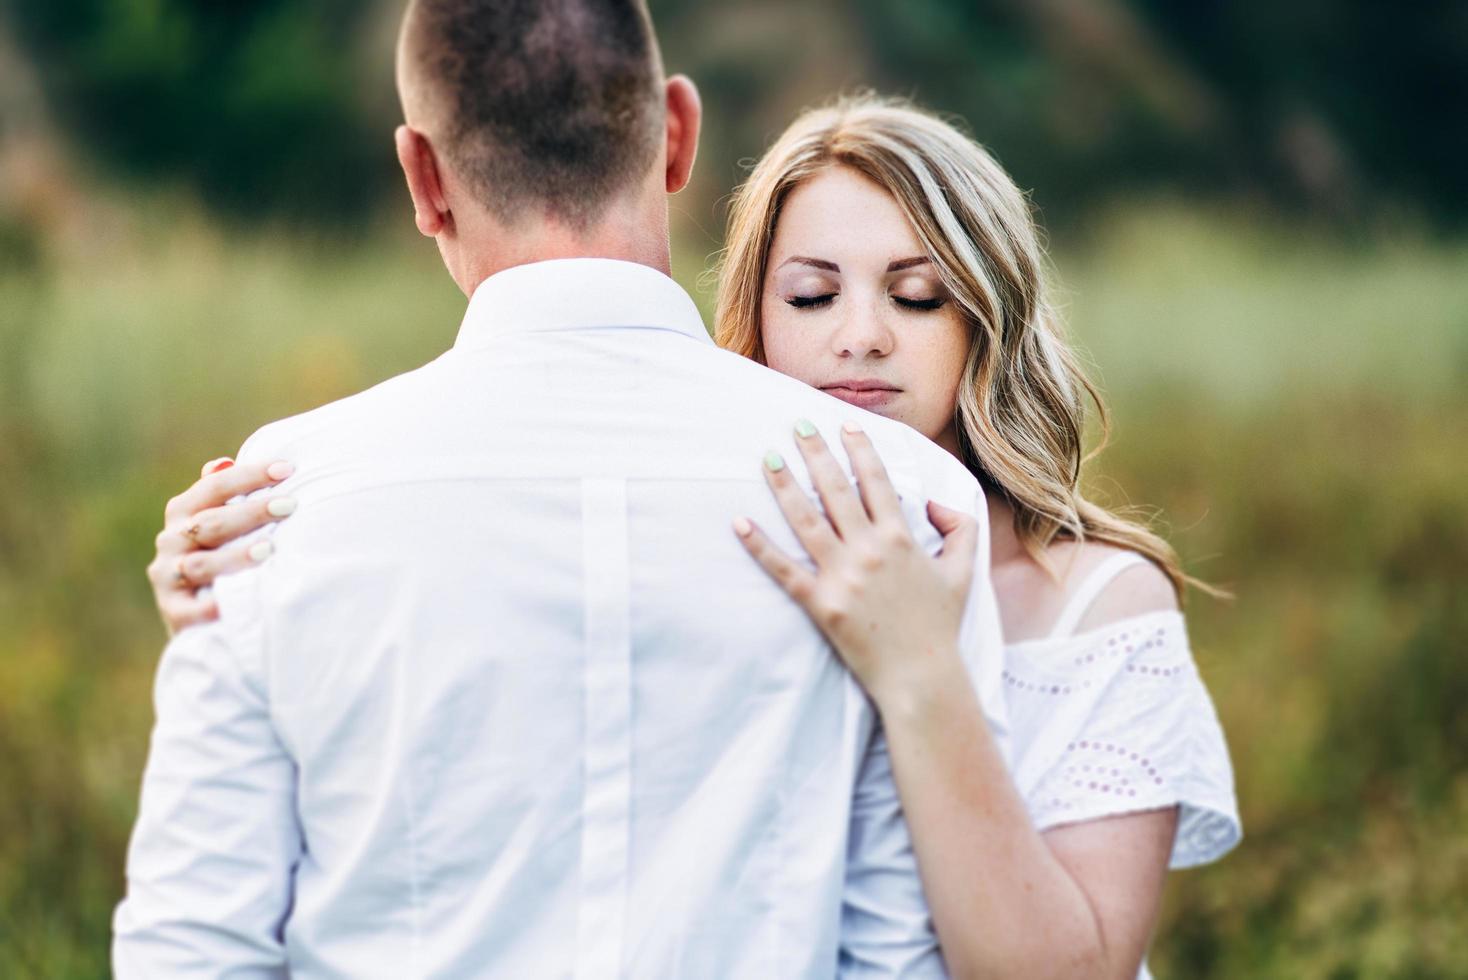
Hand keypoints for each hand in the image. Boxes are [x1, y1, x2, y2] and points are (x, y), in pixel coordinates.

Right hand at [147, 456, 295, 635]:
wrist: (199, 619)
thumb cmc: (220, 558)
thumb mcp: (218, 525)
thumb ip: (220, 494)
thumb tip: (223, 462)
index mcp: (183, 512)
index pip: (214, 486)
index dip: (249, 476)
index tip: (287, 469)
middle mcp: (171, 540)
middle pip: (210, 522)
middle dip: (251, 512)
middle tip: (289, 505)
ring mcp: (168, 576)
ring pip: (200, 563)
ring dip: (235, 556)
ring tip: (269, 550)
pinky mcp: (173, 612)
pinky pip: (191, 610)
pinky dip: (212, 606)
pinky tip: (238, 599)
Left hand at [733, 420, 977, 704]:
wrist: (921, 677)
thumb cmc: (940, 624)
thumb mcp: (963, 571)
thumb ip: (960, 529)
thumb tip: (935, 503)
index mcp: (901, 538)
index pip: (876, 481)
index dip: (860, 449)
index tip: (844, 425)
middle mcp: (869, 550)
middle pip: (835, 490)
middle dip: (815, 453)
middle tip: (798, 426)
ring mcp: (842, 576)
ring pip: (805, 520)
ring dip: (784, 485)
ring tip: (766, 458)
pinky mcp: (821, 604)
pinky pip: (784, 569)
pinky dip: (759, 546)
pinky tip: (739, 523)